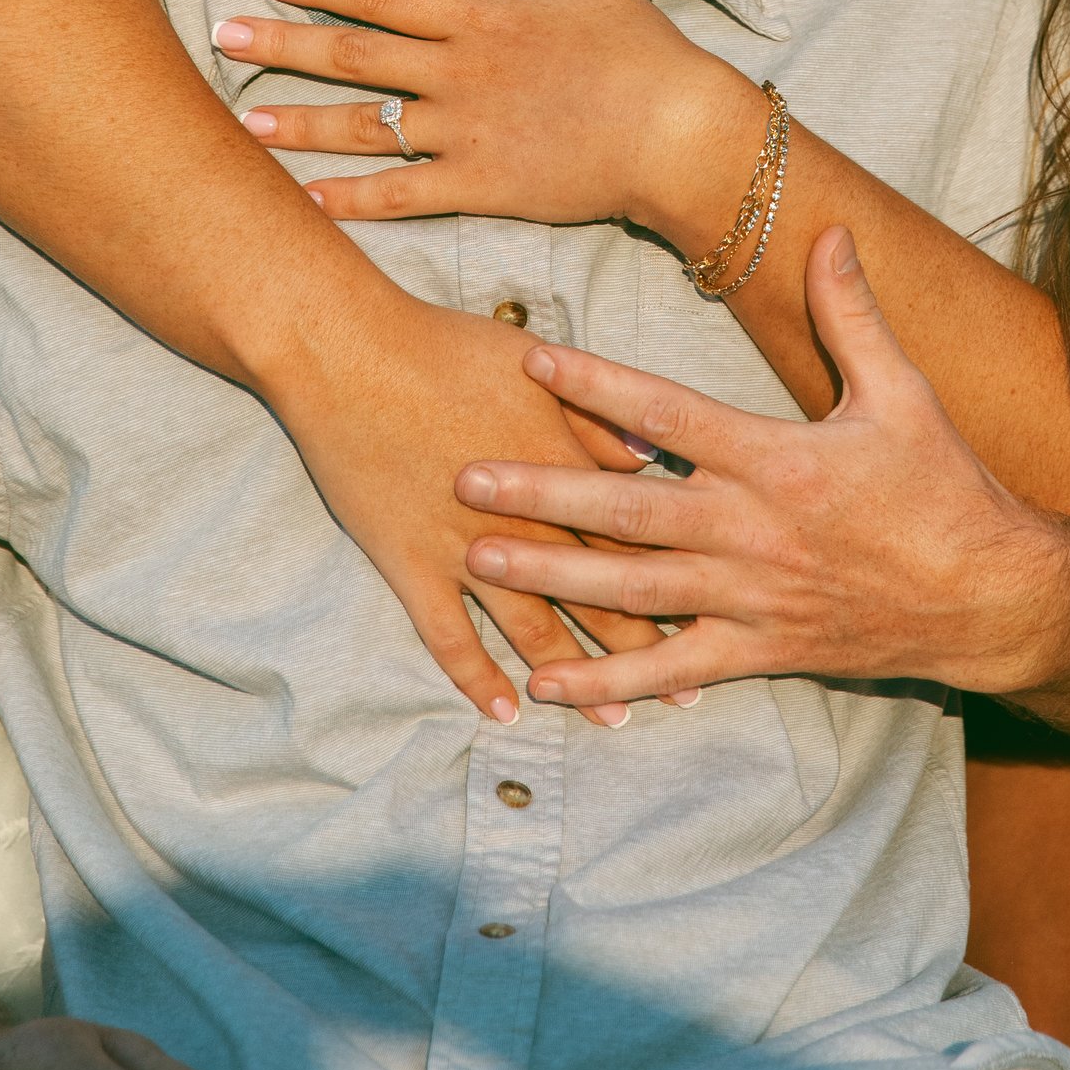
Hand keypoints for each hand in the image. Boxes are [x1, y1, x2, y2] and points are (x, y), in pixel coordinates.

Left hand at [210, 0, 758, 235]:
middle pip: (353, 55)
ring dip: (298, 122)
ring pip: (363, 127)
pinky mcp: (480, 188)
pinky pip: (401, 195)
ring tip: (242, 118)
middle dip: (282, 43)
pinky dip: (350, 198)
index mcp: (481, 17)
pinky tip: (306, 199)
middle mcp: (459, 72)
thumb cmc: (643, 56)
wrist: (678, 136)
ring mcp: (465, 132)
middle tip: (223, 33)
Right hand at [269, 283, 683, 729]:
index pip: (636, 538)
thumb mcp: (537, 366)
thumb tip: (652, 455)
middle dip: (647, 648)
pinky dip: (478, 677)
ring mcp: (466, 550)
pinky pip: (450, 637)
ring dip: (577, 676)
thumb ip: (597, 415)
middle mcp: (526, 522)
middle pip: (600, 595)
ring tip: (616, 723)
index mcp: (563, 469)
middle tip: (687, 696)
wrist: (350, 354)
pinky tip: (505, 712)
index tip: (719, 616)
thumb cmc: (446, 346)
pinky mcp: (411, 564)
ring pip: (536, 629)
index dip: (678, 579)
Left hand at [452, 227, 1069, 708]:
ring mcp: (750, 597)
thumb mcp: (904, 392)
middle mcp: (752, 530)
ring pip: (634, 588)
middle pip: (628, 508)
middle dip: (542, 492)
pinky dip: (609, 678)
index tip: (531, 357)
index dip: (598, 385)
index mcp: (778, 460)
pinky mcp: (760, 651)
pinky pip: (672, 667)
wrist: (992, 599)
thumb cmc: (947, 490)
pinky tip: (547, 680)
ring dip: (553, 576)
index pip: (669, 414)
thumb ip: (853, 314)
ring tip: (476, 562)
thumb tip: (830, 231)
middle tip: (464, 476)